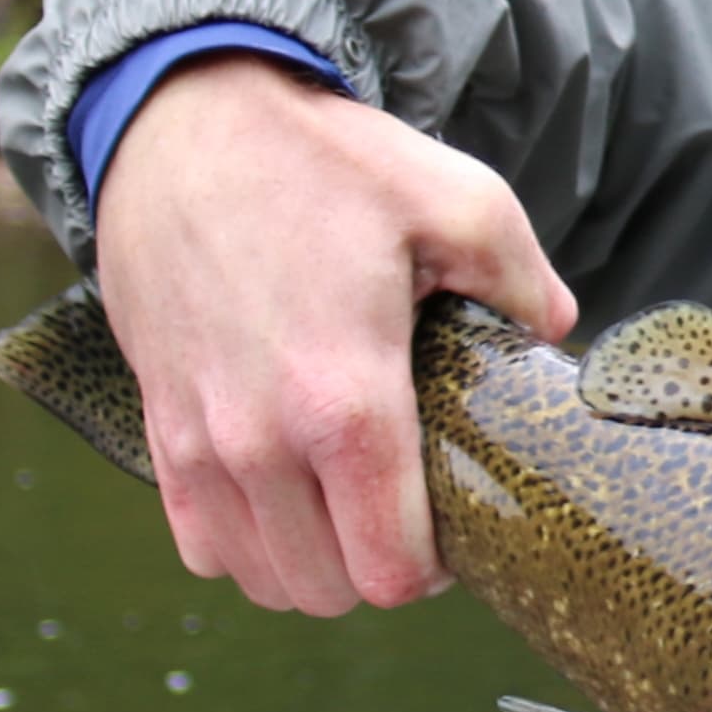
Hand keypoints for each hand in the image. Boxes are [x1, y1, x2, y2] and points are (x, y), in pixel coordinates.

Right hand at [93, 53, 573, 614]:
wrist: (186, 120)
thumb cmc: (325, 161)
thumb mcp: (459, 200)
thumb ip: (525, 281)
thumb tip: (554, 334)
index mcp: (344, 400)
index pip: (388, 571)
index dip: (434, 569)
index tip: (454, 523)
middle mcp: (259, 438)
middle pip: (327, 590)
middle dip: (379, 570)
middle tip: (409, 512)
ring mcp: (198, 439)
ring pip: (262, 577)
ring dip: (314, 563)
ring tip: (351, 509)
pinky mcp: (158, 424)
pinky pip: (201, 543)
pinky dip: (246, 542)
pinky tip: (286, 496)